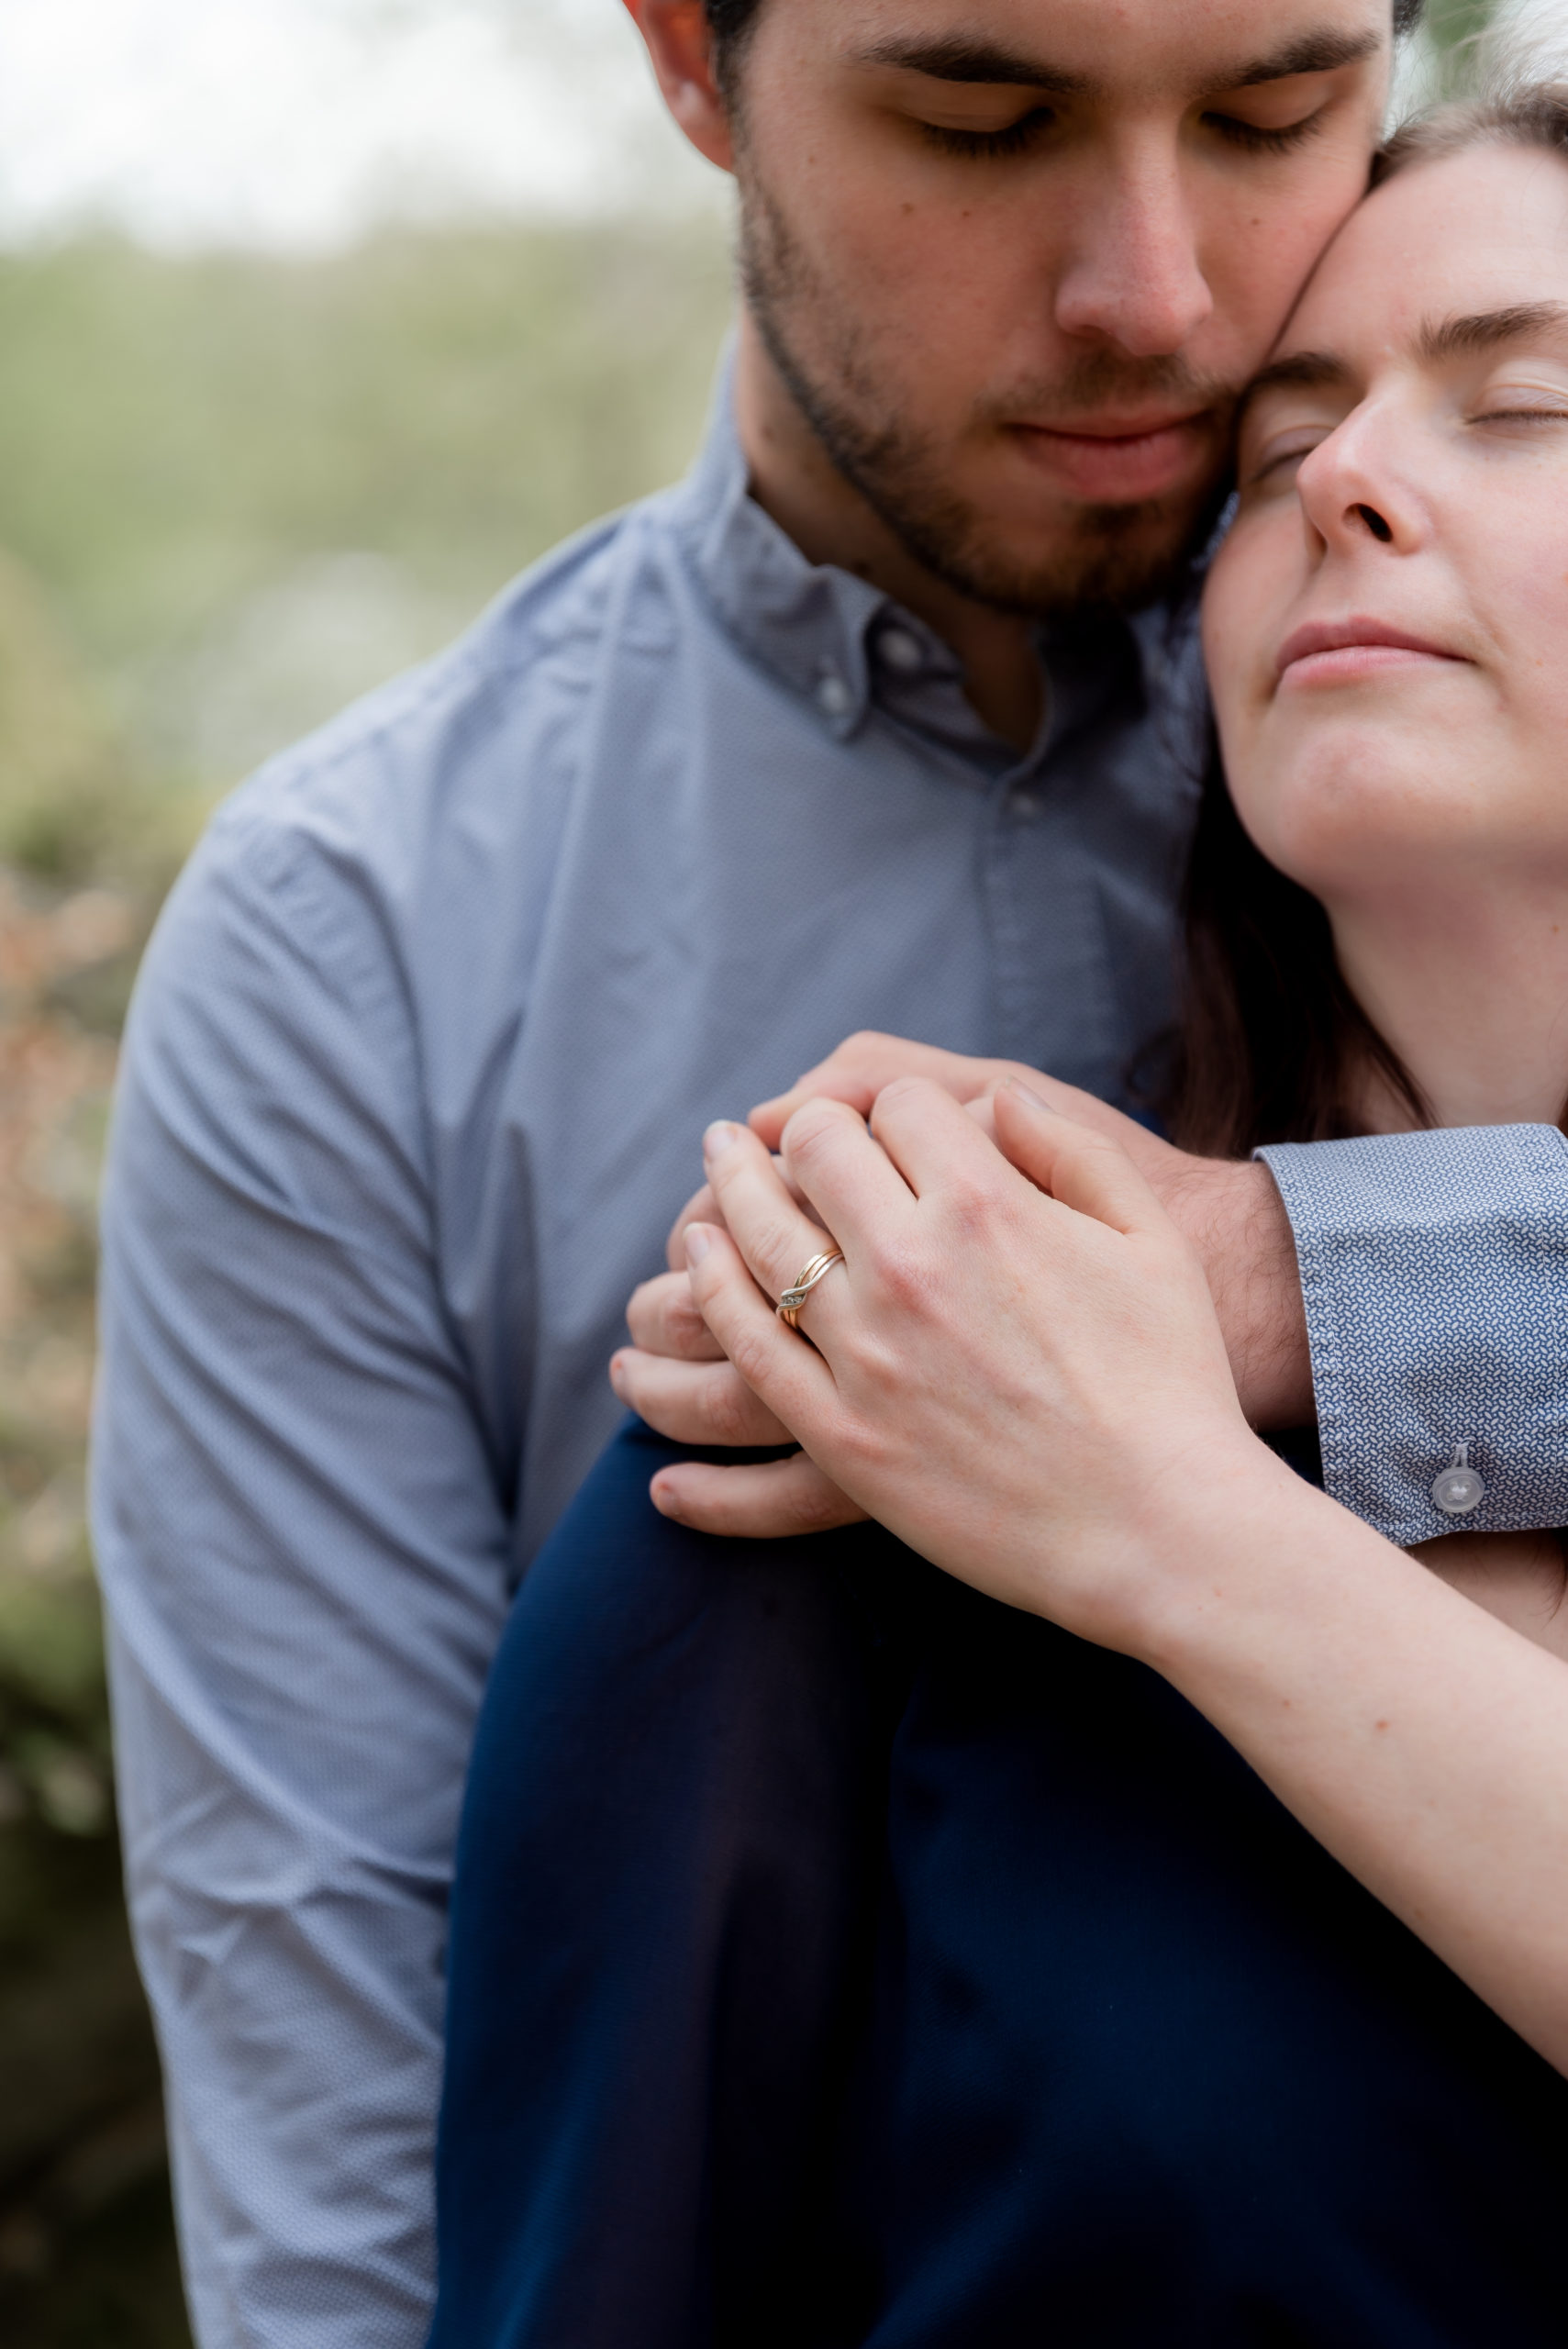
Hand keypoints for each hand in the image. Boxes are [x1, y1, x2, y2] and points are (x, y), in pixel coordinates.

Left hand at [624, 1033, 1309, 1534]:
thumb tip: (997, 1103)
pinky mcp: (841, 1433)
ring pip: (757, 1238)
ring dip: (728, 1187)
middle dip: (801, 1132)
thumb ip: (1067, 1151)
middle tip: (780, 1133)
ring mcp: (865, 1352)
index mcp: (987, 1205)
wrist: (1160, 1527)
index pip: (897, 1106)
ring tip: (717, 1163)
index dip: (894, 1108)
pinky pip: (747, 1344)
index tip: (894, 1129)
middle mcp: (911, 1266)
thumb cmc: (1171, 1382)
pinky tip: (698, 1262)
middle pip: (815, 1152)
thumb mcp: (1146, 1238)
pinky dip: (711, 1291)